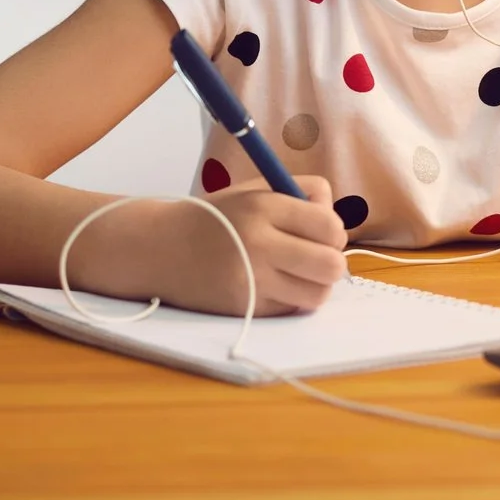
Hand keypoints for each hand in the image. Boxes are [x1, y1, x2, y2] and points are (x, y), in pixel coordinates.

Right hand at [162, 174, 348, 316]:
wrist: (162, 248)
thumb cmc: (217, 217)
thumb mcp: (255, 190)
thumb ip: (301, 195)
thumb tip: (337, 219)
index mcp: (264, 207)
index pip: (330, 225)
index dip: (333, 231)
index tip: (322, 232)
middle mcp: (259, 244)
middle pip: (331, 264)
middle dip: (332, 262)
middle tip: (318, 257)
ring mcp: (252, 280)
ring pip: (318, 294)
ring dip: (316, 285)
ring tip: (300, 273)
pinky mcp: (245, 307)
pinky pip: (292, 309)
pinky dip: (292, 299)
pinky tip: (275, 285)